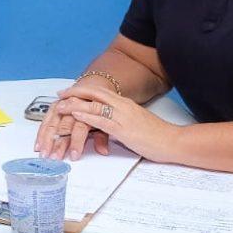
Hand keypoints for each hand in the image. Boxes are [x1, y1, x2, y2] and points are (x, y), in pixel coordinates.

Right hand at [36, 88, 110, 160]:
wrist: (93, 85)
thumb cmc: (99, 106)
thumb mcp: (105, 121)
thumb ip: (103, 137)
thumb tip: (103, 151)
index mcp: (87, 111)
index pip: (80, 128)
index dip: (76, 142)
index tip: (74, 156)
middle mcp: (72, 107)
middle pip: (63, 127)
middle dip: (58, 143)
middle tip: (55, 157)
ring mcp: (61, 106)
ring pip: (52, 123)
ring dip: (46, 139)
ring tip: (43, 152)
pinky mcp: (54, 106)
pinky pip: (45, 120)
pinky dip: (40, 133)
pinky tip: (37, 144)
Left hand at [55, 85, 180, 162]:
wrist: (173, 142)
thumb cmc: (156, 135)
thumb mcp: (135, 123)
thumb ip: (120, 120)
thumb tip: (108, 124)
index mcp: (125, 103)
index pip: (100, 92)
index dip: (83, 89)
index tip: (70, 91)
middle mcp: (122, 106)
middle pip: (94, 94)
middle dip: (74, 93)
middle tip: (59, 95)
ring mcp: (122, 117)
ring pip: (94, 106)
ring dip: (75, 105)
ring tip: (60, 106)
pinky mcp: (123, 130)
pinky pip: (101, 121)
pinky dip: (87, 117)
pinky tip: (76, 116)